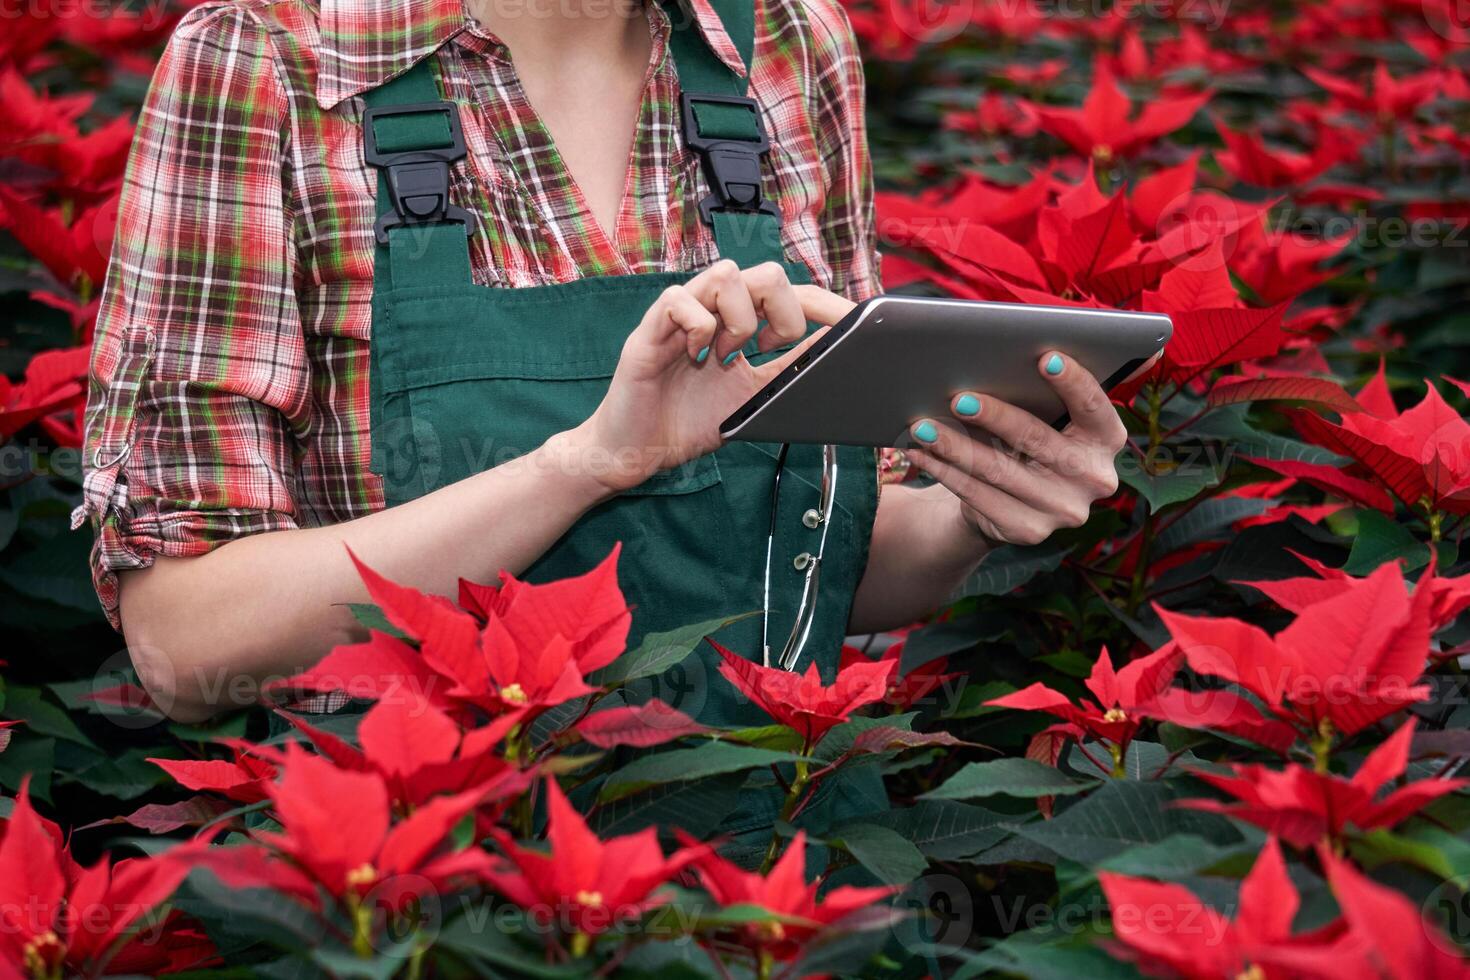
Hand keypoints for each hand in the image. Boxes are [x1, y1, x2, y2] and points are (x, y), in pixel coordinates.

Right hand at [576, 260, 854, 491]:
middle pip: (764, 272)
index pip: (787, 292)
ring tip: (726, 356)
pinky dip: (699, 329)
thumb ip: (790, 368)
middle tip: (768, 351)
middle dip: (781, 313)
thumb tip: (837, 350)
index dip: (821, 302)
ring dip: (739, 319)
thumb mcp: (756, 395)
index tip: (846, 324)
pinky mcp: (650, 329)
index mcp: (738, 322)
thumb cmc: (689, 421)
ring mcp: (681, 316)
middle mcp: (712, 310)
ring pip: (726, 274)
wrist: (638, 451)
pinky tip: (696, 357)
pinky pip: (680, 300)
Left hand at [904, 351, 1128, 546]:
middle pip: (1037, 440)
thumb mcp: (1051, 416)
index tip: (1046, 357)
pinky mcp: (1029, 531)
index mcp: (1107, 440)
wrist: (1012, 504)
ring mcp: (1063, 511)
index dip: (1074, 382)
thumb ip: (1055, 387)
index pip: (1095, 408)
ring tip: (921, 426)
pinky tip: (921, 454)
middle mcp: (1094, 479)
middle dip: (994, 416)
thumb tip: (1031, 353)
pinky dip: (945, 471)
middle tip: (957, 398)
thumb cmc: (1031, 440)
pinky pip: (978, 496)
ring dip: (954, 446)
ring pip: (999, 470)